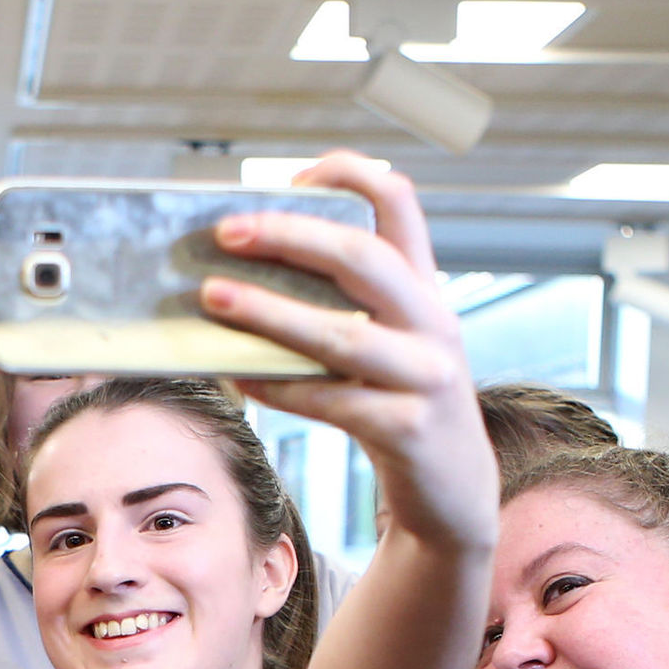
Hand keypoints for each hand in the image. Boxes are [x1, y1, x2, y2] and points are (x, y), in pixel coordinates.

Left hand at [201, 152, 496, 558]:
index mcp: (425, 287)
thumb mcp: (389, 344)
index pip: (399, 203)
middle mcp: (433, 321)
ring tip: (213, 297)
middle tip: (227, 232)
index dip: (349, 175)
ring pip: (341, 333)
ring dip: (270, 312)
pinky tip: (239, 373)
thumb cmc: (400, 407)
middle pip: (364, 258)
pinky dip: (281, 384)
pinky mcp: (408, 428)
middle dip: (291, 237)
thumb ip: (341, 308)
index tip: (294, 176)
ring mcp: (427, 376)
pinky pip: (332, 400)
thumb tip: (245, 278)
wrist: (454, 492)